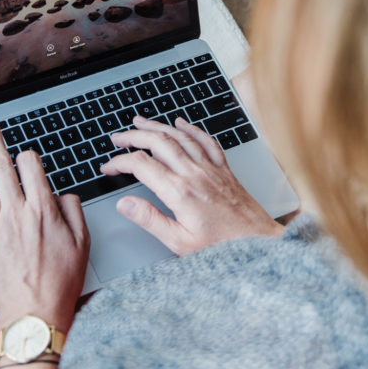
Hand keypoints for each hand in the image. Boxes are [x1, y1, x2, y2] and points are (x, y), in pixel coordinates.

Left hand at [0, 120, 89, 331]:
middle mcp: (17, 213)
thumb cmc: (61, 284)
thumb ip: (74, 212)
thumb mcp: (83, 244)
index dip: (28, 156)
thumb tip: (63, 194)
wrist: (34, 317)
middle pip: (2, 166)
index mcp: (45, 210)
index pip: (31, 167)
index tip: (25, 156)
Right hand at [100, 116, 282, 254]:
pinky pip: (206, 141)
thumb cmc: (221, 245)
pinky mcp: (224, 170)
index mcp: (180, 192)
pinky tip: (181, 123)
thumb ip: (150, 220)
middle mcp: (195, 174)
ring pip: (180, 137)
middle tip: (118, 137)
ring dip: (158, 126)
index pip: (142, 165)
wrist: (258, 241)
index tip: (109, 167)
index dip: (120, 162)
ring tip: (140, 123)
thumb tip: (125, 204)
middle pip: (159, 142)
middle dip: (134, 136)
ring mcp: (211, 169)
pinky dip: (191, 129)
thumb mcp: (179, 242)